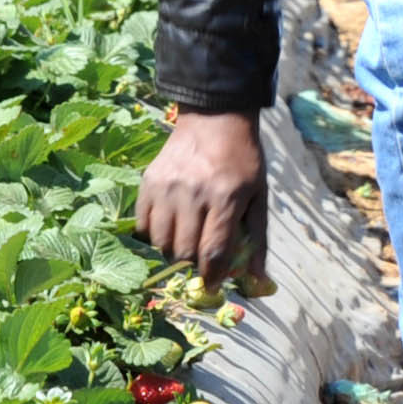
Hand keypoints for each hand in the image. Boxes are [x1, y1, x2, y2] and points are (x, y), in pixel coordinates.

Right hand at [137, 110, 267, 283]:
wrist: (215, 118)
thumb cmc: (243, 160)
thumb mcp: (259, 196)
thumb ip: (258, 239)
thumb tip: (258, 280)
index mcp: (225, 197)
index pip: (213, 252)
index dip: (212, 276)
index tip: (212, 285)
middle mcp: (193, 193)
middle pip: (184, 251)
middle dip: (193, 264)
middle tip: (199, 261)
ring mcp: (167, 187)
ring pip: (161, 242)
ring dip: (172, 251)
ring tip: (184, 242)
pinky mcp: (149, 181)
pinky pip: (143, 224)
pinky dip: (154, 234)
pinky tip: (168, 228)